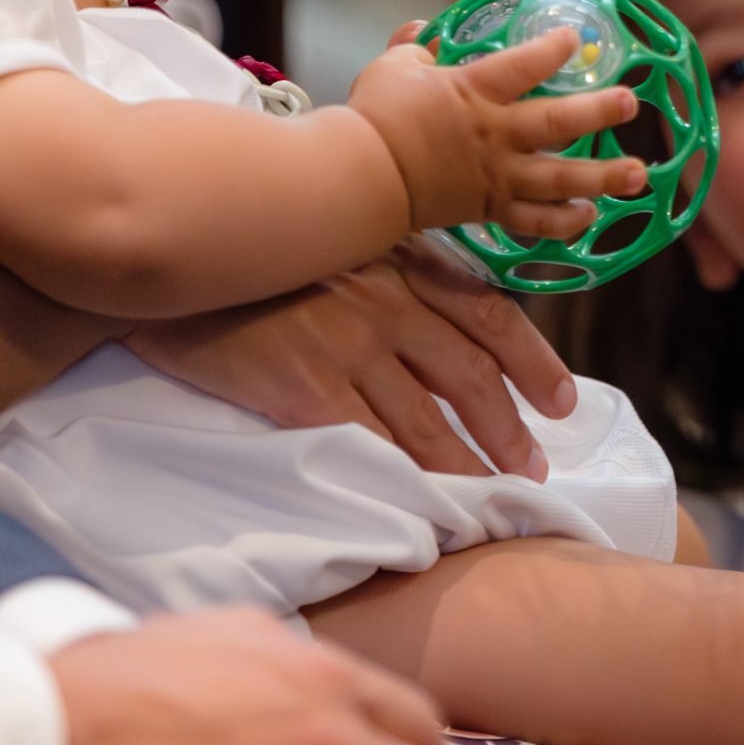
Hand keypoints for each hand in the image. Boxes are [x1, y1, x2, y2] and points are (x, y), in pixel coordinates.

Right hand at [128, 238, 578, 479]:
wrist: (180, 252)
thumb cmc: (260, 250)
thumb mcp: (344, 242)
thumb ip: (394, 276)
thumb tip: (440, 328)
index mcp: (405, 263)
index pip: (492, 315)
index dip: (535, 363)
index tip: (563, 403)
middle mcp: (388, 303)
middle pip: (471, 377)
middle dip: (510, 428)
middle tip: (534, 469)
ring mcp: (348, 345)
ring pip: (426, 422)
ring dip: (466, 465)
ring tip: (490, 496)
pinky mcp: (303, 385)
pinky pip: (368, 442)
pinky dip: (401, 478)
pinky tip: (420, 502)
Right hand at [348, 27, 645, 232]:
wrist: (359, 178)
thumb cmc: (374, 117)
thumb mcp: (392, 69)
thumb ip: (413, 48)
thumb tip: (419, 29)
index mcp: (475, 91)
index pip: (525, 64)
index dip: (554, 49)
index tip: (576, 40)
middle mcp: (496, 133)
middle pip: (559, 121)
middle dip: (600, 111)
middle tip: (630, 103)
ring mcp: (497, 174)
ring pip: (560, 178)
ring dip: (603, 176)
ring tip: (639, 174)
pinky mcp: (490, 209)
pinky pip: (534, 221)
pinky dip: (563, 222)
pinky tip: (589, 216)